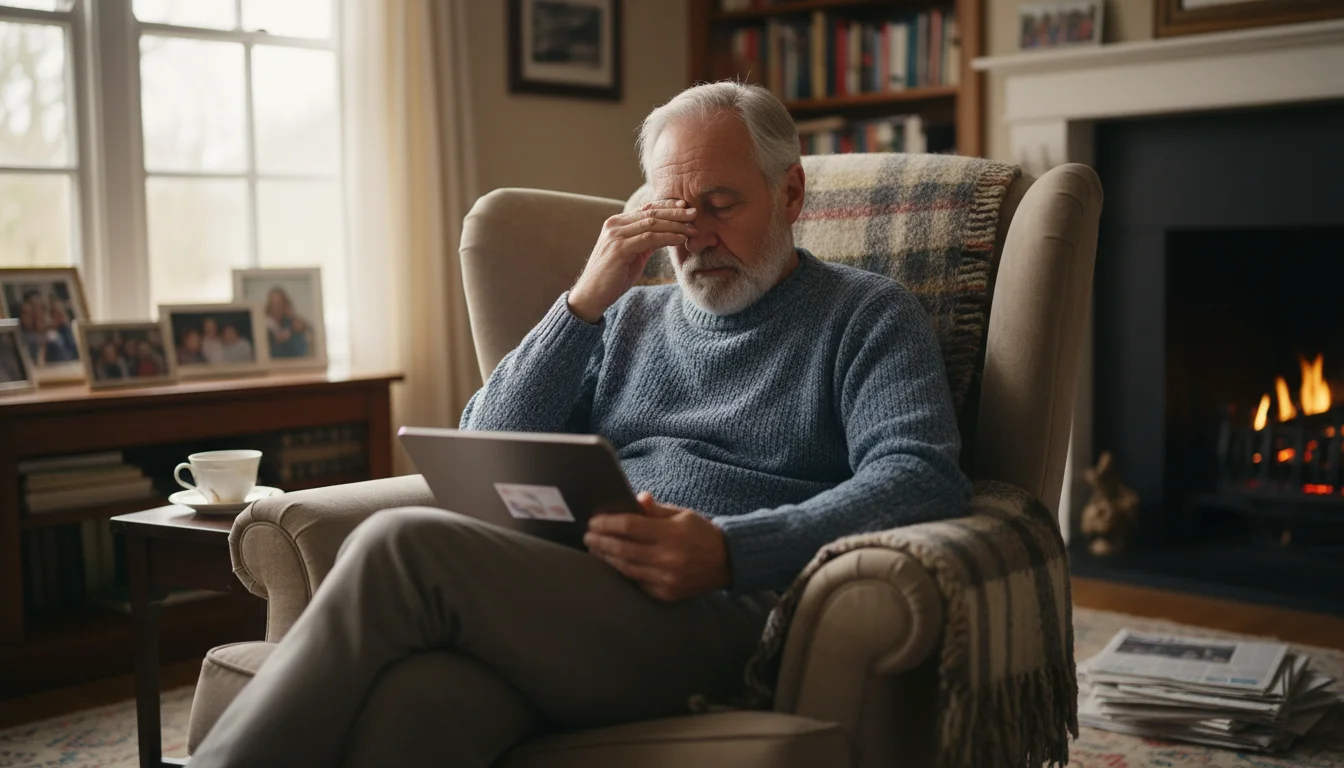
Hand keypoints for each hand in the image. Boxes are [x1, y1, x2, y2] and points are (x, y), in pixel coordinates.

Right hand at [567, 199, 696, 322]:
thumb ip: (646, 241)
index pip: (646, 208)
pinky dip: (667, 237)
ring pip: (651, 223)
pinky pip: (649, 238)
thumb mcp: (634, 254)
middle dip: (675, 212)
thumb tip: (669, 233)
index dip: (667, 206)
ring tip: (692, 228)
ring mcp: (616, 235)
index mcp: (617, 223)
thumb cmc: (613, 276)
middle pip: (650, 212)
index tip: (685, 206)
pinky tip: (680, 238)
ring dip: (675, 224)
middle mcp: (615, 225)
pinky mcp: (619, 248)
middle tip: (694, 213)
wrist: (592, 294)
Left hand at [585, 491, 730, 600]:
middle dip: (600, 541)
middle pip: (622, 549)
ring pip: (626, 568)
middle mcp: (668, 558)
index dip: (607, 523)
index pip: (630, 527)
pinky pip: (637, 583)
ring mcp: (666, 579)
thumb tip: (635, 499)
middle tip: (587, 535)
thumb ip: (656, 510)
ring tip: (594, 548)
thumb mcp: (682, 514)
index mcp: (672, 534)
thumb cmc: (701, 533)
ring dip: (606, 558)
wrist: (727, 562)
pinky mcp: (666, 594)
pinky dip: (622, 572)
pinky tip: (612, 563)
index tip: (593, 521)